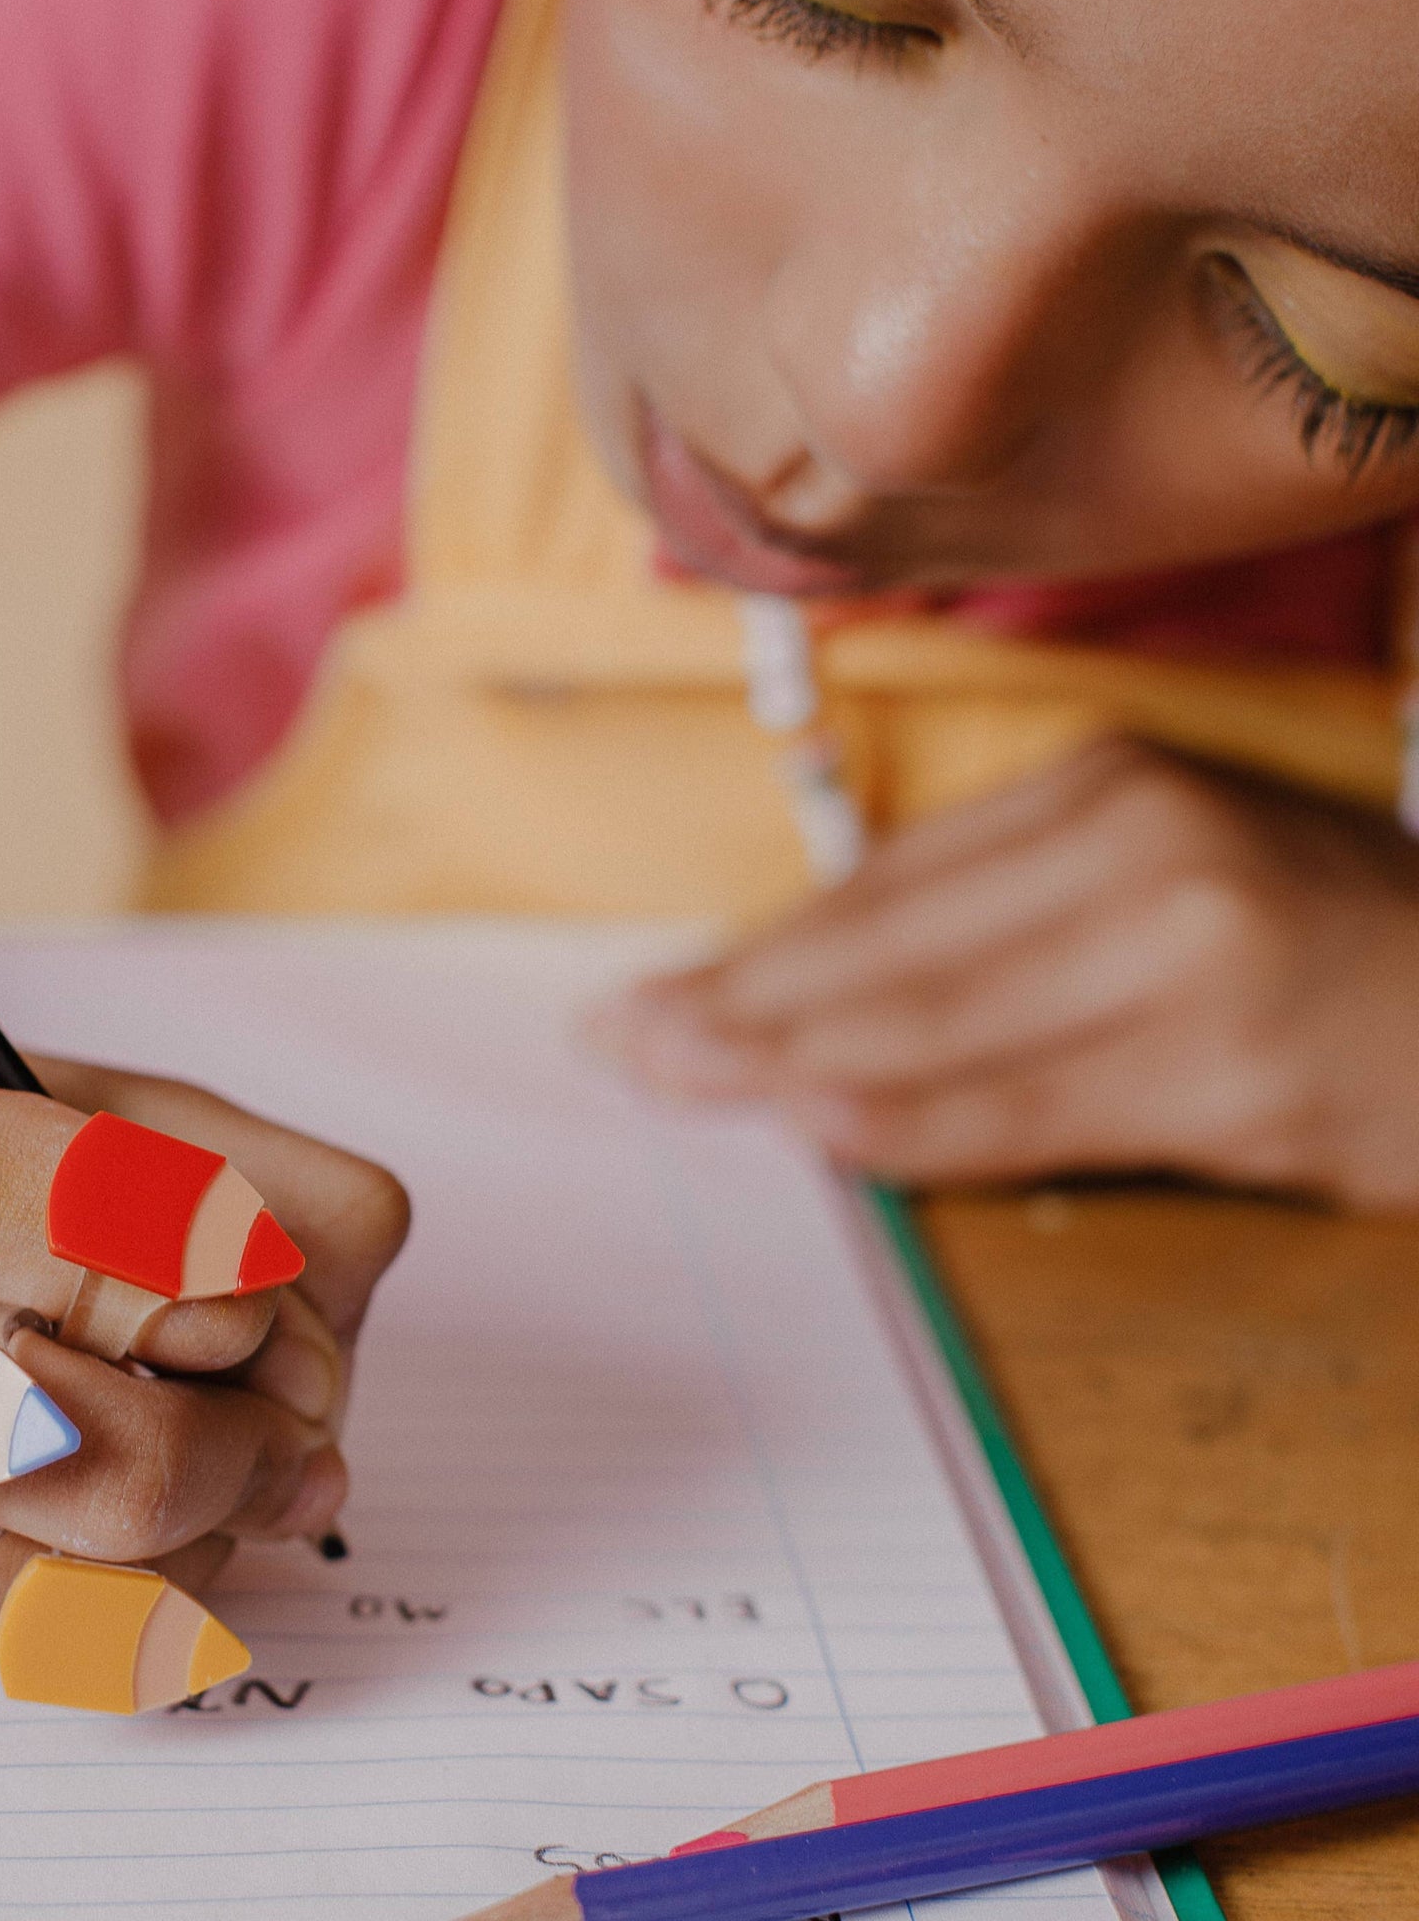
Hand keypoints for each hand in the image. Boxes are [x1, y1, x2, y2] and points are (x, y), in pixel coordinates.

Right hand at [0, 1020, 408, 1649]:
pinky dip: (125, 1575)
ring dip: (212, 1532)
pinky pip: (32, 1630)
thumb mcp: (89, 1097)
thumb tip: (324, 1388)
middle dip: (259, 1450)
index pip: (143, 1268)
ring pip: (93, 1588)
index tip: (255, 1293)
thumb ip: (259, 1193)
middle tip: (288, 1412)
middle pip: (128, 1466)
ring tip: (218, 1456)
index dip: (246, 1292)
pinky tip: (106, 1491)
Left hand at [593, 737, 1418, 1209]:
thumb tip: (807, 994)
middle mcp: (1136, 850)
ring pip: (934, 1024)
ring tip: (674, 1081)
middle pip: (885, 946)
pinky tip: (812, 1129)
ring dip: (784, 1062)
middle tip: (618, 1040)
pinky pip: (1026, 1112)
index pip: (883, 888)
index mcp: (1102, 790)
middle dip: (733, 1003)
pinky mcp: (1229, 1070)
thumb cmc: (1303, 944)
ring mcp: (1188, 953)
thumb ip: (994, 922)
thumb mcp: (1151, 877)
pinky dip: (907, 1125)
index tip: (652, 992)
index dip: (756, 949)